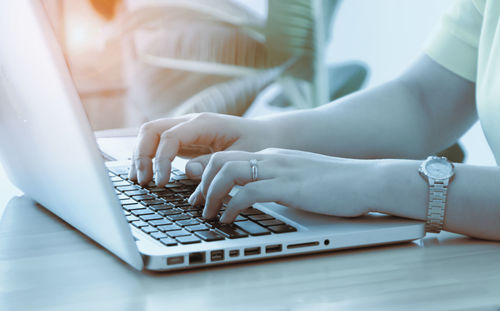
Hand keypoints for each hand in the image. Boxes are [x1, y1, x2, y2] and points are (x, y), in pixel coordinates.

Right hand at [129, 113, 276, 185]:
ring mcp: (186, 130)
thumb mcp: (241, 156)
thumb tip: (188, 171)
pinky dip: (150, 158)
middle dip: (142, 155)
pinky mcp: (185, 140)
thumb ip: (215, 163)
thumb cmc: (257, 144)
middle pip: (151, 130)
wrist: (267, 135)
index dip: (160, 160)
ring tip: (140, 181)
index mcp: (204, 123)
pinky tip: (148, 176)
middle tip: (144, 182)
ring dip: (141, 156)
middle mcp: (191, 122)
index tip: (161, 182)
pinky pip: (160, 144)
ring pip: (151, 135)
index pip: (169, 137)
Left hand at [189, 148, 381, 222]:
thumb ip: (278, 181)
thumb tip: (259, 195)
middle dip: (202, 183)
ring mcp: (279, 170)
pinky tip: (229, 219)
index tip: (202, 194)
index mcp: (273, 155)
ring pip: (227, 172)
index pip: (228, 156)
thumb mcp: (300, 178)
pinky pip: (247, 193)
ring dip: (211, 194)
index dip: (207, 175)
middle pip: (219, 160)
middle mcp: (271, 158)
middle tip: (198, 205)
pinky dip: (231, 207)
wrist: (368, 179)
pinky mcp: (288, 186)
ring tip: (209, 213)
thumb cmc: (338, 183)